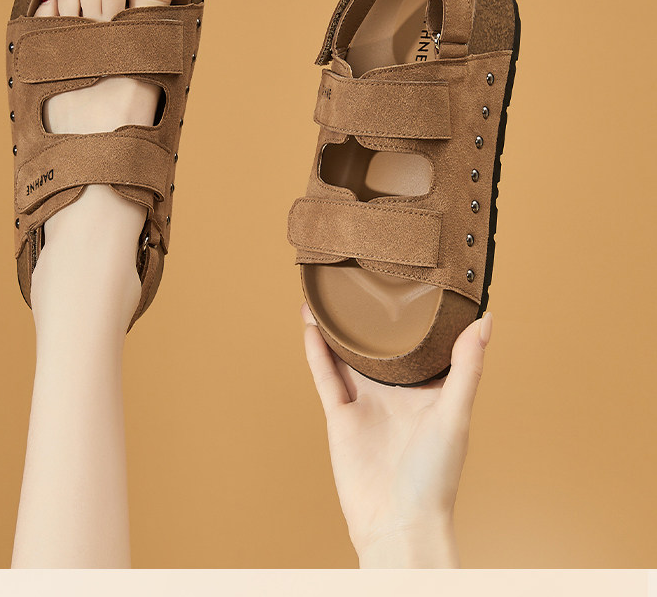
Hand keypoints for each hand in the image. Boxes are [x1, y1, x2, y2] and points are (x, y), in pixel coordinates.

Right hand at [301, 303, 491, 567]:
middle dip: (372, 313)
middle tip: (366, 273)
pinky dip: (316, 349)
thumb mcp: (456, 413)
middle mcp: (395, 391)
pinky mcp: (340, 414)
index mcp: (427, 389)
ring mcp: (365, 401)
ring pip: (347, 353)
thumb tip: (487, 321)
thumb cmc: (436, 476)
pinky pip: (325, 374)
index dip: (418, 313)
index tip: (416, 279)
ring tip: (330, 290)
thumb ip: (467, 366)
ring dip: (337, 325)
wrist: (398, 523)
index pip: (423, 342)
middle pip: (379, 344)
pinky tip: (309, 322)